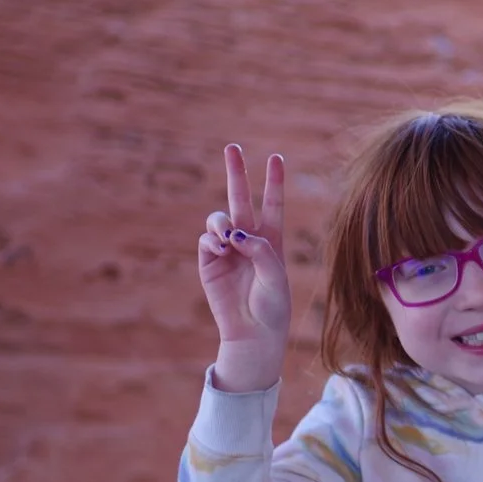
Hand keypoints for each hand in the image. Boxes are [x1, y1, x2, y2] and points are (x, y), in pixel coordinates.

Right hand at [199, 144, 291, 392]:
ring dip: (221, 220)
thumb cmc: (272, 307)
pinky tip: (220, 248)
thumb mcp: (276, 276)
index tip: (276, 157)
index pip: (273, 204)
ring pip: (219, 218)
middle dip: (236, 173)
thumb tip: (234, 233)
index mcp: (271, 240)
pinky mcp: (208, 262)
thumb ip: (260, 249)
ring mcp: (227, 249)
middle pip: (241, 199)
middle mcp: (248, 239)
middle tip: (232, 147)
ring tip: (227, 236)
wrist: (253, 334)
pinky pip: (206, 240)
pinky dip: (212, 240)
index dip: (274, 181)